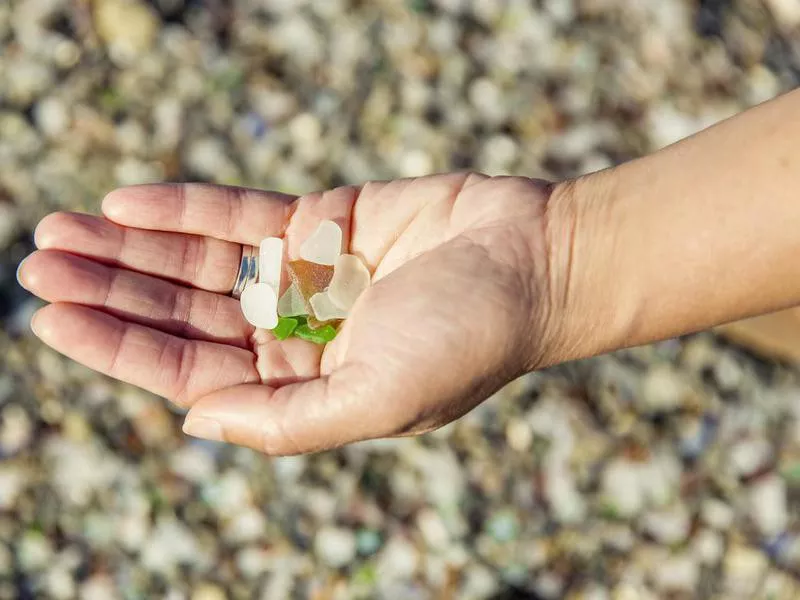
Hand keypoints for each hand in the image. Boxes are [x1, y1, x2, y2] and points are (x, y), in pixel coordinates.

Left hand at [18, 173, 563, 453]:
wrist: (535, 262)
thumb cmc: (468, 338)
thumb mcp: (378, 399)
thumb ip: (288, 420)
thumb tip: (194, 421)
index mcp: (303, 387)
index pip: (192, 370)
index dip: (121, 346)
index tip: (52, 320)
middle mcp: (295, 334)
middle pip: (184, 312)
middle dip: (112, 290)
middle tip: (38, 265)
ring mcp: (304, 274)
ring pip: (201, 261)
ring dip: (132, 246)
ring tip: (60, 231)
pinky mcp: (322, 220)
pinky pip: (241, 213)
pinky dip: (186, 207)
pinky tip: (128, 201)